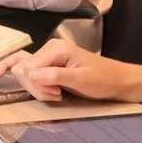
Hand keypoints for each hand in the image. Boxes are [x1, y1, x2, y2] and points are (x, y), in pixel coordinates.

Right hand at [0, 40, 131, 103]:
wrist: (117, 80)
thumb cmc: (102, 80)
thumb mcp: (81, 80)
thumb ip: (55, 76)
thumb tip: (30, 74)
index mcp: (56, 48)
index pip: (28, 68)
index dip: (37, 85)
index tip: (57, 93)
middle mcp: (49, 48)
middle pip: (24, 70)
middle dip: (37, 88)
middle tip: (57, 94)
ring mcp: (48, 56)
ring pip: (25, 74)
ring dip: (37, 89)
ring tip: (57, 93)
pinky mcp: (49, 63)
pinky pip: (30, 72)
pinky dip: (33, 83)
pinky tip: (27, 82)